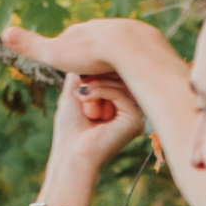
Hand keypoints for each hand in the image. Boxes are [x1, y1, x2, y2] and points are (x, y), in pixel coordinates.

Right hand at [4, 15, 149, 85]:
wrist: (128, 48)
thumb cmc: (91, 55)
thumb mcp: (55, 54)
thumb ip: (31, 45)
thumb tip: (4, 32)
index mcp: (81, 31)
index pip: (70, 43)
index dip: (68, 58)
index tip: (70, 72)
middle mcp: (102, 27)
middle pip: (93, 45)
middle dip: (92, 60)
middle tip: (93, 79)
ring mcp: (125, 32)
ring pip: (115, 50)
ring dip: (114, 63)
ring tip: (114, 81)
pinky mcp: (144, 41)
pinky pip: (135, 57)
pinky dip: (131, 67)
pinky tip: (133, 78)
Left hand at [44, 65, 145, 181]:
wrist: (71, 155)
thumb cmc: (70, 129)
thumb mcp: (74, 93)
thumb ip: (82, 73)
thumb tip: (85, 50)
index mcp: (121, 104)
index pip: (116, 74)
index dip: (99, 69)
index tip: (81, 76)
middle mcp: (132, 109)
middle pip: (121, 75)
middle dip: (99, 74)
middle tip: (81, 84)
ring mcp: (135, 115)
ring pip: (122, 82)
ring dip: (98, 84)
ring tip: (82, 95)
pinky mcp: (135, 121)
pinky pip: (122, 93)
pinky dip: (102, 91)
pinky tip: (87, 98)